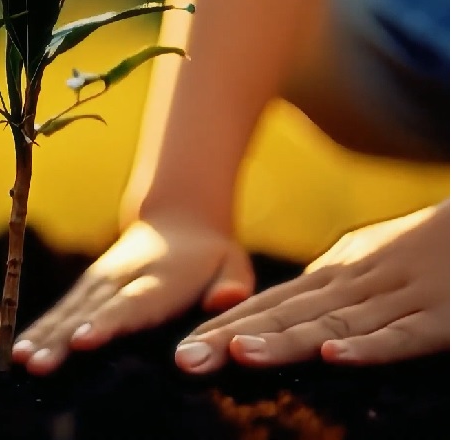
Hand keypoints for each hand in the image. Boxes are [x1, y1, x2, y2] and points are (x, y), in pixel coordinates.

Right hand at [13, 211, 253, 374]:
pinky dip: (37, 331)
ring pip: (66, 313)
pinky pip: (59, 312)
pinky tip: (16, 353)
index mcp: (158, 280)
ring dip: (41, 337)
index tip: (83, 340)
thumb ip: (230, 286)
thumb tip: (225, 301)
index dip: (107, 322)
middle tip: (36, 363)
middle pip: (88, 313)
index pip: (131, 304)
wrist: (176, 219)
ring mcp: (98, 283)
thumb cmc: (210, 256)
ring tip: (18, 360)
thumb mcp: (232, 265)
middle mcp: (120, 280)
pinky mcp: (85, 289)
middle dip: (61, 339)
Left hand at [175, 201, 449, 372]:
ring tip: (237, 355)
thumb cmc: (428, 248)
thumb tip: (283, 313)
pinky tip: (332, 358)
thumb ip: (327, 287)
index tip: (182, 348)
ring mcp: (397, 298)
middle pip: (285, 316)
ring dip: (284, 341)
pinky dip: (368, 347)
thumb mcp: (368, 261)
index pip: (269, 304)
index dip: (224, 326)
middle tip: (185, 360)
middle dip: (232, 338)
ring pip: (332, 324)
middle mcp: (356, 283)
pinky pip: (401, 334)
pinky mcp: (442, 318)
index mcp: (336, 272)